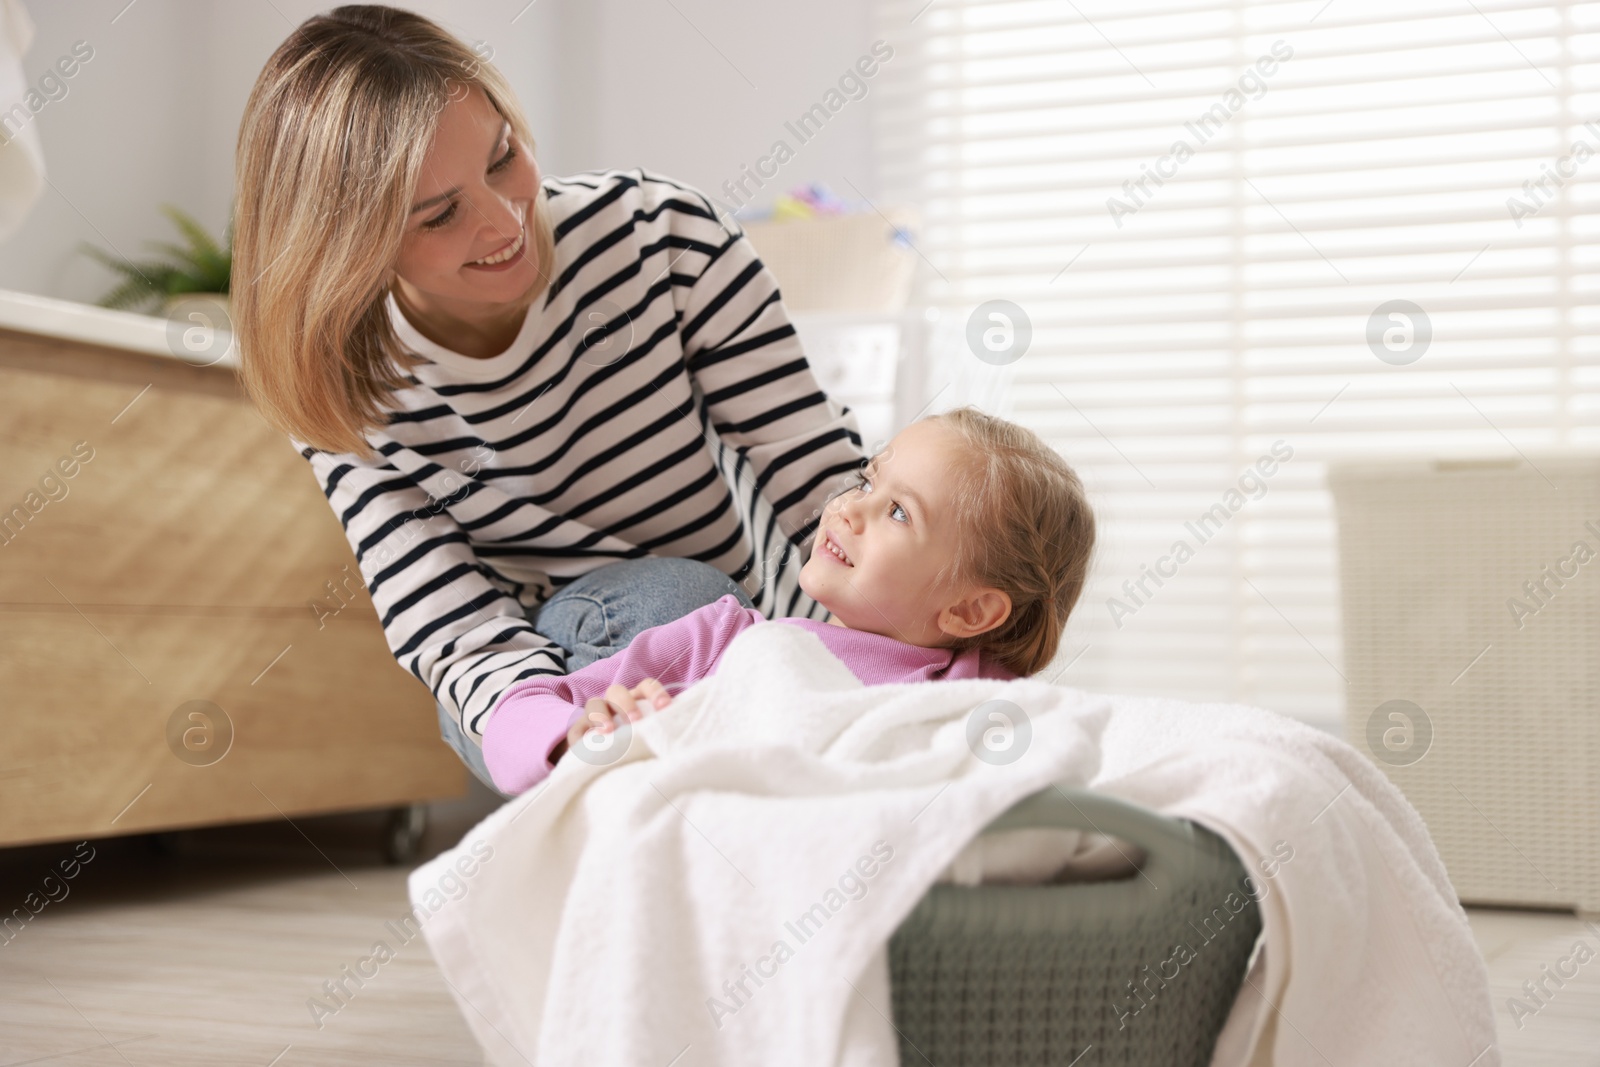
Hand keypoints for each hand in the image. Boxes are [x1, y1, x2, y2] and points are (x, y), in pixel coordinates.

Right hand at [552, 679, 672, 762]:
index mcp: (636, 700)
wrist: (608, 760)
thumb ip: (660, 731)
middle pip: (617, 691)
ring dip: (602, 715)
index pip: (646, 686)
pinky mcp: (579, 729)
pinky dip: (583, 734)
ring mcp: (595, 714)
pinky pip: (578, 726)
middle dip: (627, 704)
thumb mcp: (650, 735)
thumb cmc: (636, 744)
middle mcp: (615, 702)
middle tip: (636, 721)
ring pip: (595, 703)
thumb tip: (683, 737)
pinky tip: (590, 743)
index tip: (665, 707)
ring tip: (609, 731)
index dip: (655, 693)